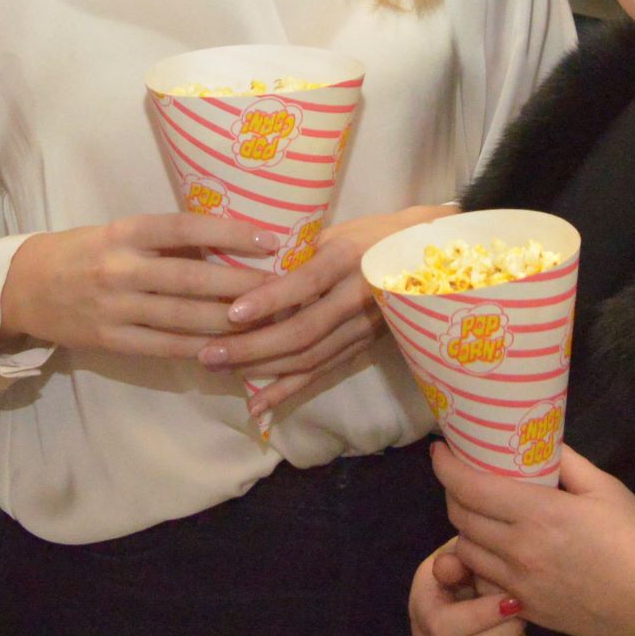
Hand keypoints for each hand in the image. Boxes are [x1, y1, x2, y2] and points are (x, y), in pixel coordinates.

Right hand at [1, 213, 272, 359]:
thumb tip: (226, 244)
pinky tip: (230, 349)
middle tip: (286, 288)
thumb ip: (164, 241)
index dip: (230, 233)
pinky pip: (165, 347)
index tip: (270, 240)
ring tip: (269, 322)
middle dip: (244, 286)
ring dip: (232, 322)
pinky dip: (201, 349)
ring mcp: (116, 308)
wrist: (23, 287)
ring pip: (186, 318)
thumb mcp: (118, 233)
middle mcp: (121, 269)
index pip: (186, 228)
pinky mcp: (111, 340)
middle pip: (194, 279)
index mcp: (125, 232)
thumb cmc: (82, 252)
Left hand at [218, 204, 455, 416]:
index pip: (306, 283)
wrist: (426, 255)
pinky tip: (257, 404)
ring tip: (219, 369)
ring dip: (262, 370)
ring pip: (310, 358)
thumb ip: (298, 253)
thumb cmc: (368, 235)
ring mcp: (364, 328)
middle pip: (304, 331)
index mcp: (349, 257)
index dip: (270, 300)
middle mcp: (359, 296)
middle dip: (252, 347)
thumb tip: (241, 268)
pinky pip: (322, 374)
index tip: (232, 312)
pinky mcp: (363, 348)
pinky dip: (288, 390)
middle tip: (208, 353)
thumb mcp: (336, 231)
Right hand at [410, 540, 529, 635]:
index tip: (510, 599)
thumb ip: (460, 556)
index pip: (440, 627)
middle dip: (503, 634)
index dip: (480, 616)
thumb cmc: (471, 572)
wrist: (474, 593)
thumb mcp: (464, 553)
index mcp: (422, 610)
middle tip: (518, 613)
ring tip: (518, 634)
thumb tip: (449, 567)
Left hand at [435, 441, 634, 635]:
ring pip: (465, 552)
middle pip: (460, 518)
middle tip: (464, 479)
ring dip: (465, 529)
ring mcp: (520, 585)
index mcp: (539, 513)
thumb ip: (566, 462)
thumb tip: (540, 443)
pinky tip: (500, 552)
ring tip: (480, 515)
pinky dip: (482, 563)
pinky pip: (486, 582)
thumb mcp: (606, 488)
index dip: (446, 466)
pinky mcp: (527, 611)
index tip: (440, 451)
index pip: (470, 487)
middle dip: (453, 493)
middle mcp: (520, 550)